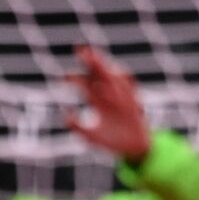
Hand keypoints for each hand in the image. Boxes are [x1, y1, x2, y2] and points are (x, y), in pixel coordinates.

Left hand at [63, 45, 150, 162]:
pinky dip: (124, 83)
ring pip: (114, 78)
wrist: (132, 149)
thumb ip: (76, 126)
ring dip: (105, 68)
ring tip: (97, 59)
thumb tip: (65, 115)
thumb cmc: (110, 141)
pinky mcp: (134, 103)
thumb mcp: (89, 136)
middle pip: (99, 74)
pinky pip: (130, 89)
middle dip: (91, 62)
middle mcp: (110, 95)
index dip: (75, 78)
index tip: (64, 75)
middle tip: (80, 50)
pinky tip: (116, 73)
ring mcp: (123, 98)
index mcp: (98, 101)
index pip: (85, 84)